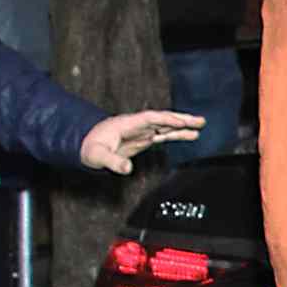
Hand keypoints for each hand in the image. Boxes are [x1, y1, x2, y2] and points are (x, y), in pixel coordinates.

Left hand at [79, 110, 205, 173]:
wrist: (86, 145)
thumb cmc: (90, 148)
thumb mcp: (98, 156)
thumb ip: (112, 161)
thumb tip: (128, 168)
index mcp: (127, 124)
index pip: (150, 118)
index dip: (166, 119)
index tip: (180, 122)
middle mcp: (137, 125)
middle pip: (162, 118)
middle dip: (181, 119)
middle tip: (199, 120)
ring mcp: (142, 131)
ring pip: (166, 125)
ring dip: (183, 125)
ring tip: (200, 126)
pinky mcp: (144, 138)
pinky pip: (164, 134)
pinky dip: (177, 134)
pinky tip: (190, 135)